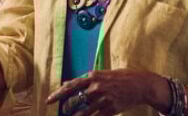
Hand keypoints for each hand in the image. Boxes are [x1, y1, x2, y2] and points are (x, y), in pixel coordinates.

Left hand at [46, 69, 166, 115]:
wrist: (140, 84)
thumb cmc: (119, 77)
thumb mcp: (100, 74)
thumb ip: (84, 80)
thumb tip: (67, 83)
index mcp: (92, 76)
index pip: (69, 86)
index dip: (57, 94)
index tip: (48, 101)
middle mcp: (96, 87)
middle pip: (74, 100)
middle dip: (65, 108)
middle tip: (61, 112)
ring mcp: (103, 99)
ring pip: (83, 112)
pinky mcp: (111, 109)